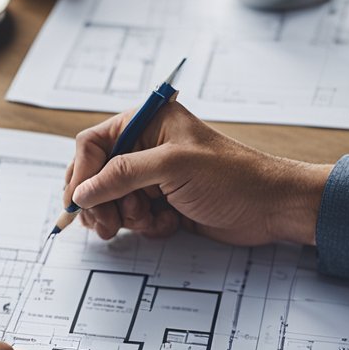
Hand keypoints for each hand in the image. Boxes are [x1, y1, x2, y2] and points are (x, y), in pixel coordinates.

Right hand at [64, 100, 331, 245]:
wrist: (269, 207)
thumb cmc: (231, 176)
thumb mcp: (173, 167)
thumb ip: (123, 174)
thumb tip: (83, 190)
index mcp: (147, 123)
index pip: (94, 144)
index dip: (82, 174)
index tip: (79, 202)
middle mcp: (146, 147)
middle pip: (97, 176)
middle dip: (101, 202)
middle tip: (108, 225)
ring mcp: (153, 178)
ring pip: (112, 201)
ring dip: (125, 217)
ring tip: (149, 220)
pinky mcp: (163, 203)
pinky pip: (133, 218)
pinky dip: (146, 226)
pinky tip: (169, 223)